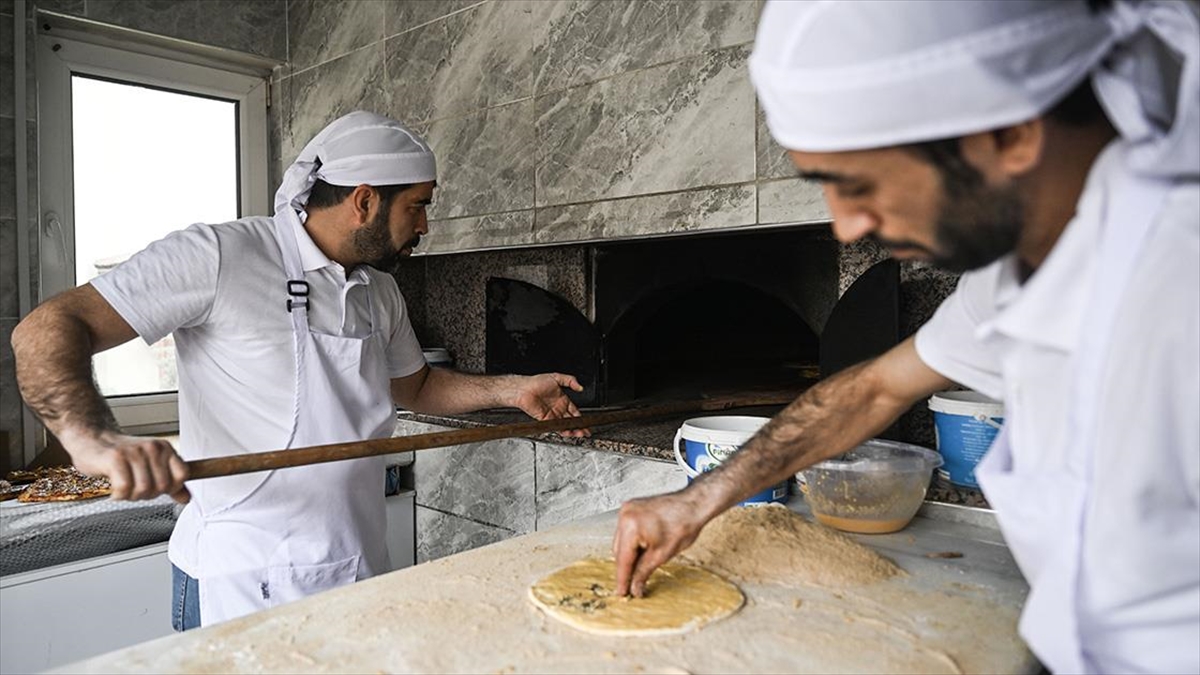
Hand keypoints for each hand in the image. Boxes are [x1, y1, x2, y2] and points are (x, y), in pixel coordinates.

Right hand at [58, 429, 189, 502]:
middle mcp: (153, 448)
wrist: (91, 439)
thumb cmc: (121, 456)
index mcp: (165, 448)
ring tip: (123, 486)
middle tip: (133, 488)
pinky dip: (118, 495)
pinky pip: (124, 488)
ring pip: (144, 490)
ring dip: (131, 496)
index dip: (171, 488)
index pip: (182, 475)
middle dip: (147, 495)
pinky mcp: (116, 458)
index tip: (156, 488)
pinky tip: (114, 489)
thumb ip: (170, 482)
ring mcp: (135, 452)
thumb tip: (186, 498)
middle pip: (162, 487)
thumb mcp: (150, 466)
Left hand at [512, 372, 588, 437]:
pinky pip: (555, 426)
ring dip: (572, 430)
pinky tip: (567, 431)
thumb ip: (570, 380)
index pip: (575, 411)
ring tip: (579, 433)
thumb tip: (580, 387)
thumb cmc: (536, 382)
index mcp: (562, 399)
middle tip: (586, 431)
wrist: (523, 388)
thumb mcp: (556, 377)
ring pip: (564, 425)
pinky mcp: (545, 419)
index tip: (587, 422)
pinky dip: (561, 430)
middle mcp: (558, 408)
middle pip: (571, 420)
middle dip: (579, 427)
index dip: (581, 417)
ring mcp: (552, 414)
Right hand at [612, 491, 712, 596]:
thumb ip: (644, 572)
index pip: (623, 559)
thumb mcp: (662, 555)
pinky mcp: (632, 508)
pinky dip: (632, 543)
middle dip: (626, 568)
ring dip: (629, 555)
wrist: (694, 505)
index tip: (622, 593)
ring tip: (639, 568)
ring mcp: (627, 510)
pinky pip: (626, 531)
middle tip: (632, 585)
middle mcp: (625, 515)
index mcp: (631, 526)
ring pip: (621, 541)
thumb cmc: (683, 524)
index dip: (623, 579)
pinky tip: (642, 552)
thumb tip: (635, 587)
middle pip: (619, 550)